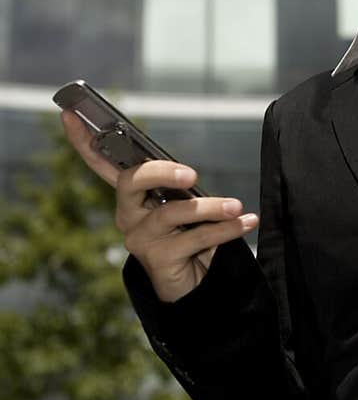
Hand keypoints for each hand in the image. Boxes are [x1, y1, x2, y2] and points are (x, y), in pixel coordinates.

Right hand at [59, 108, 258, 303]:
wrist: (192, 285)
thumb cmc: (187, 237)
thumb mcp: (185, 206)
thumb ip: (181, 188)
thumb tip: (192, 174)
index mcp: (131, 196)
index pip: (102, 164)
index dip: (84, 141)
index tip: (69, 114)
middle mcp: (127, 214)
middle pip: (131, 181)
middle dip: (161, 172)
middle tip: (193, 174)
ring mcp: (139, 238)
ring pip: (172, 212)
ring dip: (211, 207)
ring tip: (236, 207)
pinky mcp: (157, 258)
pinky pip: (195, 237)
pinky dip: (226, 229)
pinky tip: (246, 222)